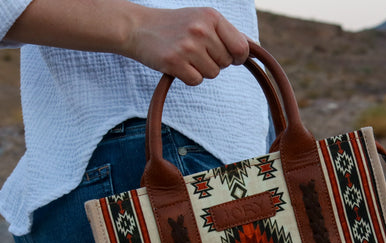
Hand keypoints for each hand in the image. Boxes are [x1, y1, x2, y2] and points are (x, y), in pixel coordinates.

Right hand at [5, 1, 249, 85]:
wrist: (138, 27)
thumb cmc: (174, 26)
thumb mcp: (201, 20)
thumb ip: (224, 34)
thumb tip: (248, 54)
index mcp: (212, 17)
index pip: (241, 47)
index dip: (238, 57)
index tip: (231, 58)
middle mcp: (202, 30)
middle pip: (226, 63)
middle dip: (214, 62)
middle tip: (195, 52)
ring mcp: (188, 46)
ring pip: (212, 74)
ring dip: (201, 70)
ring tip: (185, 56)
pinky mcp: (175, 62)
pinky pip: (196, 81)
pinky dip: (188, 77)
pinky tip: (178, 65)